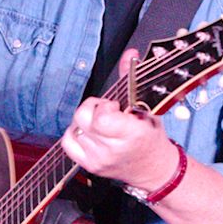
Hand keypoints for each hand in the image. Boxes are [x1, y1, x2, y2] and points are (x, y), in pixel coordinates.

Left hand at [59, 85, 179, 194]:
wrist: (154, 168)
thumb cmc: (152, 138)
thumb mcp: (148, 108)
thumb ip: (132, 79)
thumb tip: (130, 54)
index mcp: (131, 135)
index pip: (101, 119)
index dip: (103, 106)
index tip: (114, 106)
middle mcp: (112, 149)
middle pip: (82, 119)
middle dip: (93, 108)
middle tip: (107, 111)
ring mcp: (98, 159)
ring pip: (75, 128)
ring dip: (86, 120)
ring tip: (102, 123)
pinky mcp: (89, 165)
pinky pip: (68, 143)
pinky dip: (75, 132)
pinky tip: (89, 132)